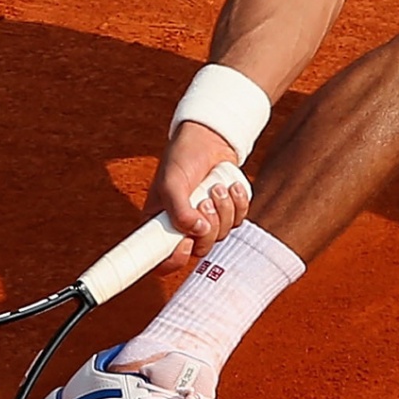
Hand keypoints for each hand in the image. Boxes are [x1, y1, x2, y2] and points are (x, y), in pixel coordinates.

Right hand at [146, 121, 251, 276]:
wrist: (208, 139)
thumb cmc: (182, 158)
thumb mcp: (172, 182)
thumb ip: (179, 209)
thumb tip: (198, 232)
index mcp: (160, 225)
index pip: (162, 260)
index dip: (174, 259)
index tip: (185, 242)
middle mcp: (182, 228)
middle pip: (199, 250)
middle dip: (208, 226)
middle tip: (205, 201)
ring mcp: (205, 222)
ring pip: (221, 236)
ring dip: (223, 211)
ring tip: (216, 187)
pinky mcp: (226, 213)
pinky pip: (238, 221)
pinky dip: (238, 204)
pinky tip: (231, 186)